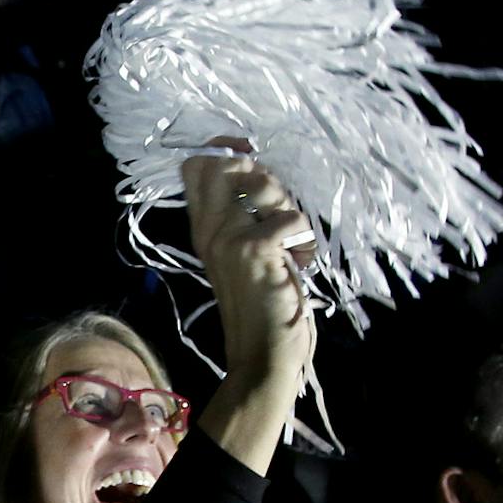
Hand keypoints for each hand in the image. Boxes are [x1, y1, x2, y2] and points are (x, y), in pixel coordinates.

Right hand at [181, 139, 316, 387]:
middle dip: (261, 173)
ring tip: (291, 242)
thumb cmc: (261, 305)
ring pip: (262, 182)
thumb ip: (244, 217)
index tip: (249, 164)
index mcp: (204, 228)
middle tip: (276, 210)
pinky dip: (305, 240)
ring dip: (289, 207)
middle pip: (223, 162)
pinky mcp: (255, 248)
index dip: (224, 151)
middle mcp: (209, 228)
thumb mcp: (245, 253)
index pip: (196, 166)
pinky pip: (290, 217)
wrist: (264, 352)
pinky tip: (298, 264)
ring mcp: (228, 238)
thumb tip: (258, 177)